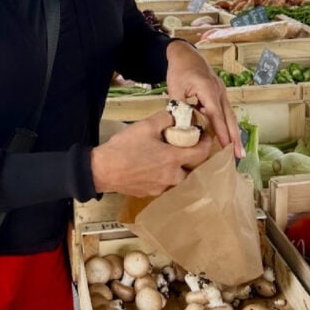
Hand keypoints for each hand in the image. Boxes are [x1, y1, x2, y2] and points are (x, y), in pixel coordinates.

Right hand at [91, 111, 212, 196]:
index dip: (206, 143)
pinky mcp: (150, 193)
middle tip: (187, 147)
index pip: (201, 153)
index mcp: (173, 159)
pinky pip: (165, 185)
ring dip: (179, 169)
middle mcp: (171, 177)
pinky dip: (165, 176)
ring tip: (170, 157)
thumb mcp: (145, 126)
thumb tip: (176, 116)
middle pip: (193, 169)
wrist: (102, 170)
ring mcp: (161, 188)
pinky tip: (155, 167)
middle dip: (193, 158)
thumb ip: (165, 118)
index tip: (204, 135)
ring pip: (179, 179)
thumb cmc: (124, 147)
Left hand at [165, 39, 244, 157]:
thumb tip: (179, 126)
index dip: (222, 132)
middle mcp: (219, 91)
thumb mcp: (175, 87)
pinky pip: (225, 112)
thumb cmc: (180, 70)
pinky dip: (227, 125)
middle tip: (240, 156)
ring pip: (229, 116)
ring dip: (234, 133)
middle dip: (235, 137)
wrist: (185, 54)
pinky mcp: (219, 94)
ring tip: (237, 151)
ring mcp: (221, 92)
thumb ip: (177, 106)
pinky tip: (227, 138)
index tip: (227, 147)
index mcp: (208, 89)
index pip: (216, 115)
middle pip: (229, 118)